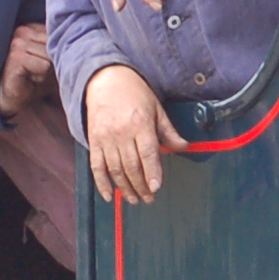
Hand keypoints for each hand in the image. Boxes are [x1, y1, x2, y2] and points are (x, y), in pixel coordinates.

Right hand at [0, 23, 53, 117]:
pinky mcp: (15, 56)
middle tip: (39, 71)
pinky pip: (44, 66)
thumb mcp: (52, 59)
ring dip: (46, 71)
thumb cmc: (35, 77)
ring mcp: (17, 42)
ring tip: (34, 75)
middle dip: (52, 62)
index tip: (46, 63)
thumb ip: (61, 47)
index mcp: (32, 27)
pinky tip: (29, 79)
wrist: (15, 98)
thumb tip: (82, 41)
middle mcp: (23, 30)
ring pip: (50, 56)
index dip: (58, 52)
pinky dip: (41, 77)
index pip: (59, 34)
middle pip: (56, 44)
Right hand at [82, 64, 185, 201]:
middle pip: (132, 166)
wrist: (106, 80)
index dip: (152, 172)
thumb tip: (183, 147)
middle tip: (149, 198)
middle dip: (141, 186)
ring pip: (115, 169)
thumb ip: (168, 131)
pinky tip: (109, 195)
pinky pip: (97, 166)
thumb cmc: (134, 93)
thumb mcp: (156, 109)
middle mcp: (122, 133)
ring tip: (134, 199)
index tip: (156, 187)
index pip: (148, 153)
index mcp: (140, 124)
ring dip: (125, 188)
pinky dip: (102, 183)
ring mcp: (106, 138)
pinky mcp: (94, 141)